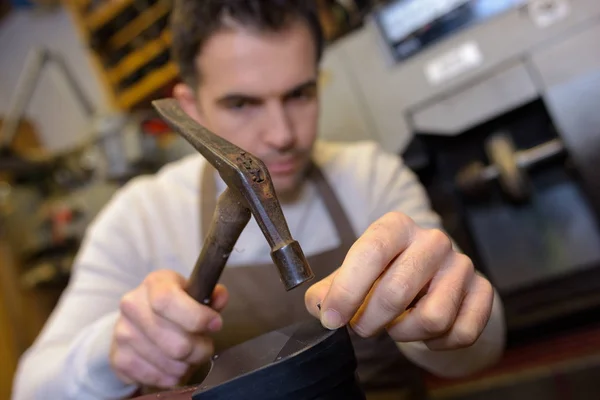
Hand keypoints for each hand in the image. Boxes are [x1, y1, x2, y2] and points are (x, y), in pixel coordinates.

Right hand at [110, 270, 227, 387]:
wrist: (137, 325)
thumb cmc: (174, 308)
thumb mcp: (193, 294)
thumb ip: (209, 296)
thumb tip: (220, 296)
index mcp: (155, 284)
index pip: (168, 301)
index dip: (197, 317)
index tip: (215, 324)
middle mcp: (133, 305)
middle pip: (176, 343)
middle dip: (200, 350)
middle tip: (204, 347)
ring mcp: (122, 333)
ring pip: (171, 364)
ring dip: (187, 365)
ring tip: (188, 356)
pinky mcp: (119, 359)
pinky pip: (158, 378)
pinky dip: (173, 377)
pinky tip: (173, 365)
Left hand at [305, 212, 493, 349]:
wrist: (429, 275)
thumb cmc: (384, 273)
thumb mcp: (352, 274)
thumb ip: (328, 290)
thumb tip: (319, 305)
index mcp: (396, 226)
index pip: (370, 252)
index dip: (347, 290)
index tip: (332, 319)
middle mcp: (433, 240)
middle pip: (398, 290)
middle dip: (370, 320)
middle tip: (361, 327)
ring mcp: (462, 265)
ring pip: (433, 317)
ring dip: (404, 333)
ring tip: (394, 325)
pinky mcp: (483, 291)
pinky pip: (460, 332)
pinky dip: (436, 343)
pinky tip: (423, 332)